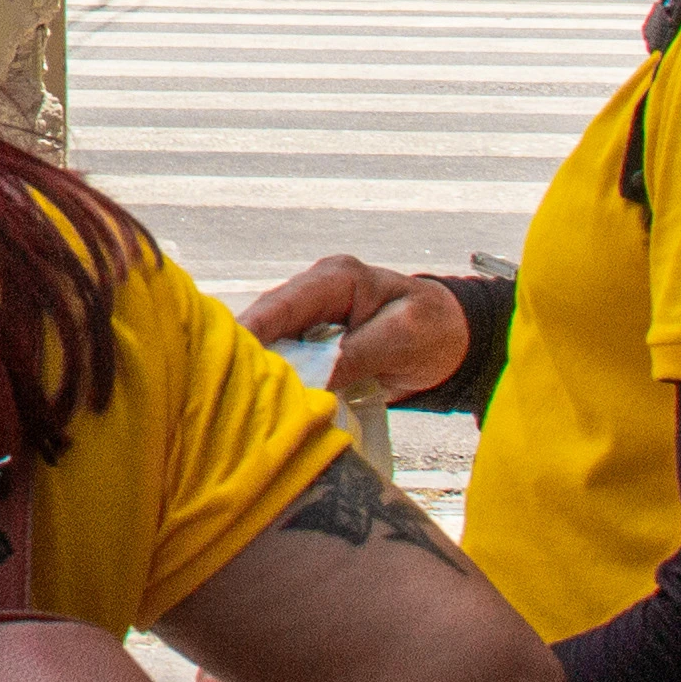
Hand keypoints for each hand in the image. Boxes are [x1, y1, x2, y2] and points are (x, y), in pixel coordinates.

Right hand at [244, 259, 468, 408]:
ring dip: (258, 372)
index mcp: (335, 278)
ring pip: (270, 344)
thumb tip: (311, 381)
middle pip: (265, 324)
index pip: (281, 303)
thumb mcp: (401, 339)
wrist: (455, 342)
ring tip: (238, 401)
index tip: (225, 361)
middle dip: (246, 355)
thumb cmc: (436, 330)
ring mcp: (311, 319)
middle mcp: (315, 294)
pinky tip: (264, 403)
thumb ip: (355, 355)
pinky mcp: (313, 344)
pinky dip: (276, 381)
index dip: (250, 331)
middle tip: (226, 390)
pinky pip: (286, 362)